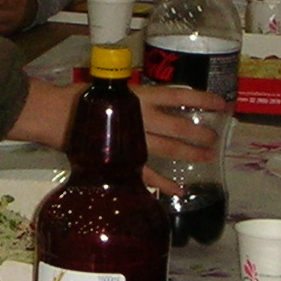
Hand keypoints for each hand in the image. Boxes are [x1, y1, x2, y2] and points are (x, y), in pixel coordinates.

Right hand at [4, 81, 227, 162]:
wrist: (58, 116)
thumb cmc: (84, 99)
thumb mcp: (115, 89)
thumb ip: (136, 97)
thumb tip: (158, 101)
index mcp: (141, 97)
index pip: (180, 96)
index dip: (202, 100)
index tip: (221, 104)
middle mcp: (143, 118)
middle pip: (180, 127)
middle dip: (200, 133)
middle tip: (214, 138)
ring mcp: (135, 141)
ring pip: (170, 149)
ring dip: (191, 154)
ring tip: (207, 157)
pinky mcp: (123, 160)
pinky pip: (148, 174)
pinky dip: (164, 184)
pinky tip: (179, 191)